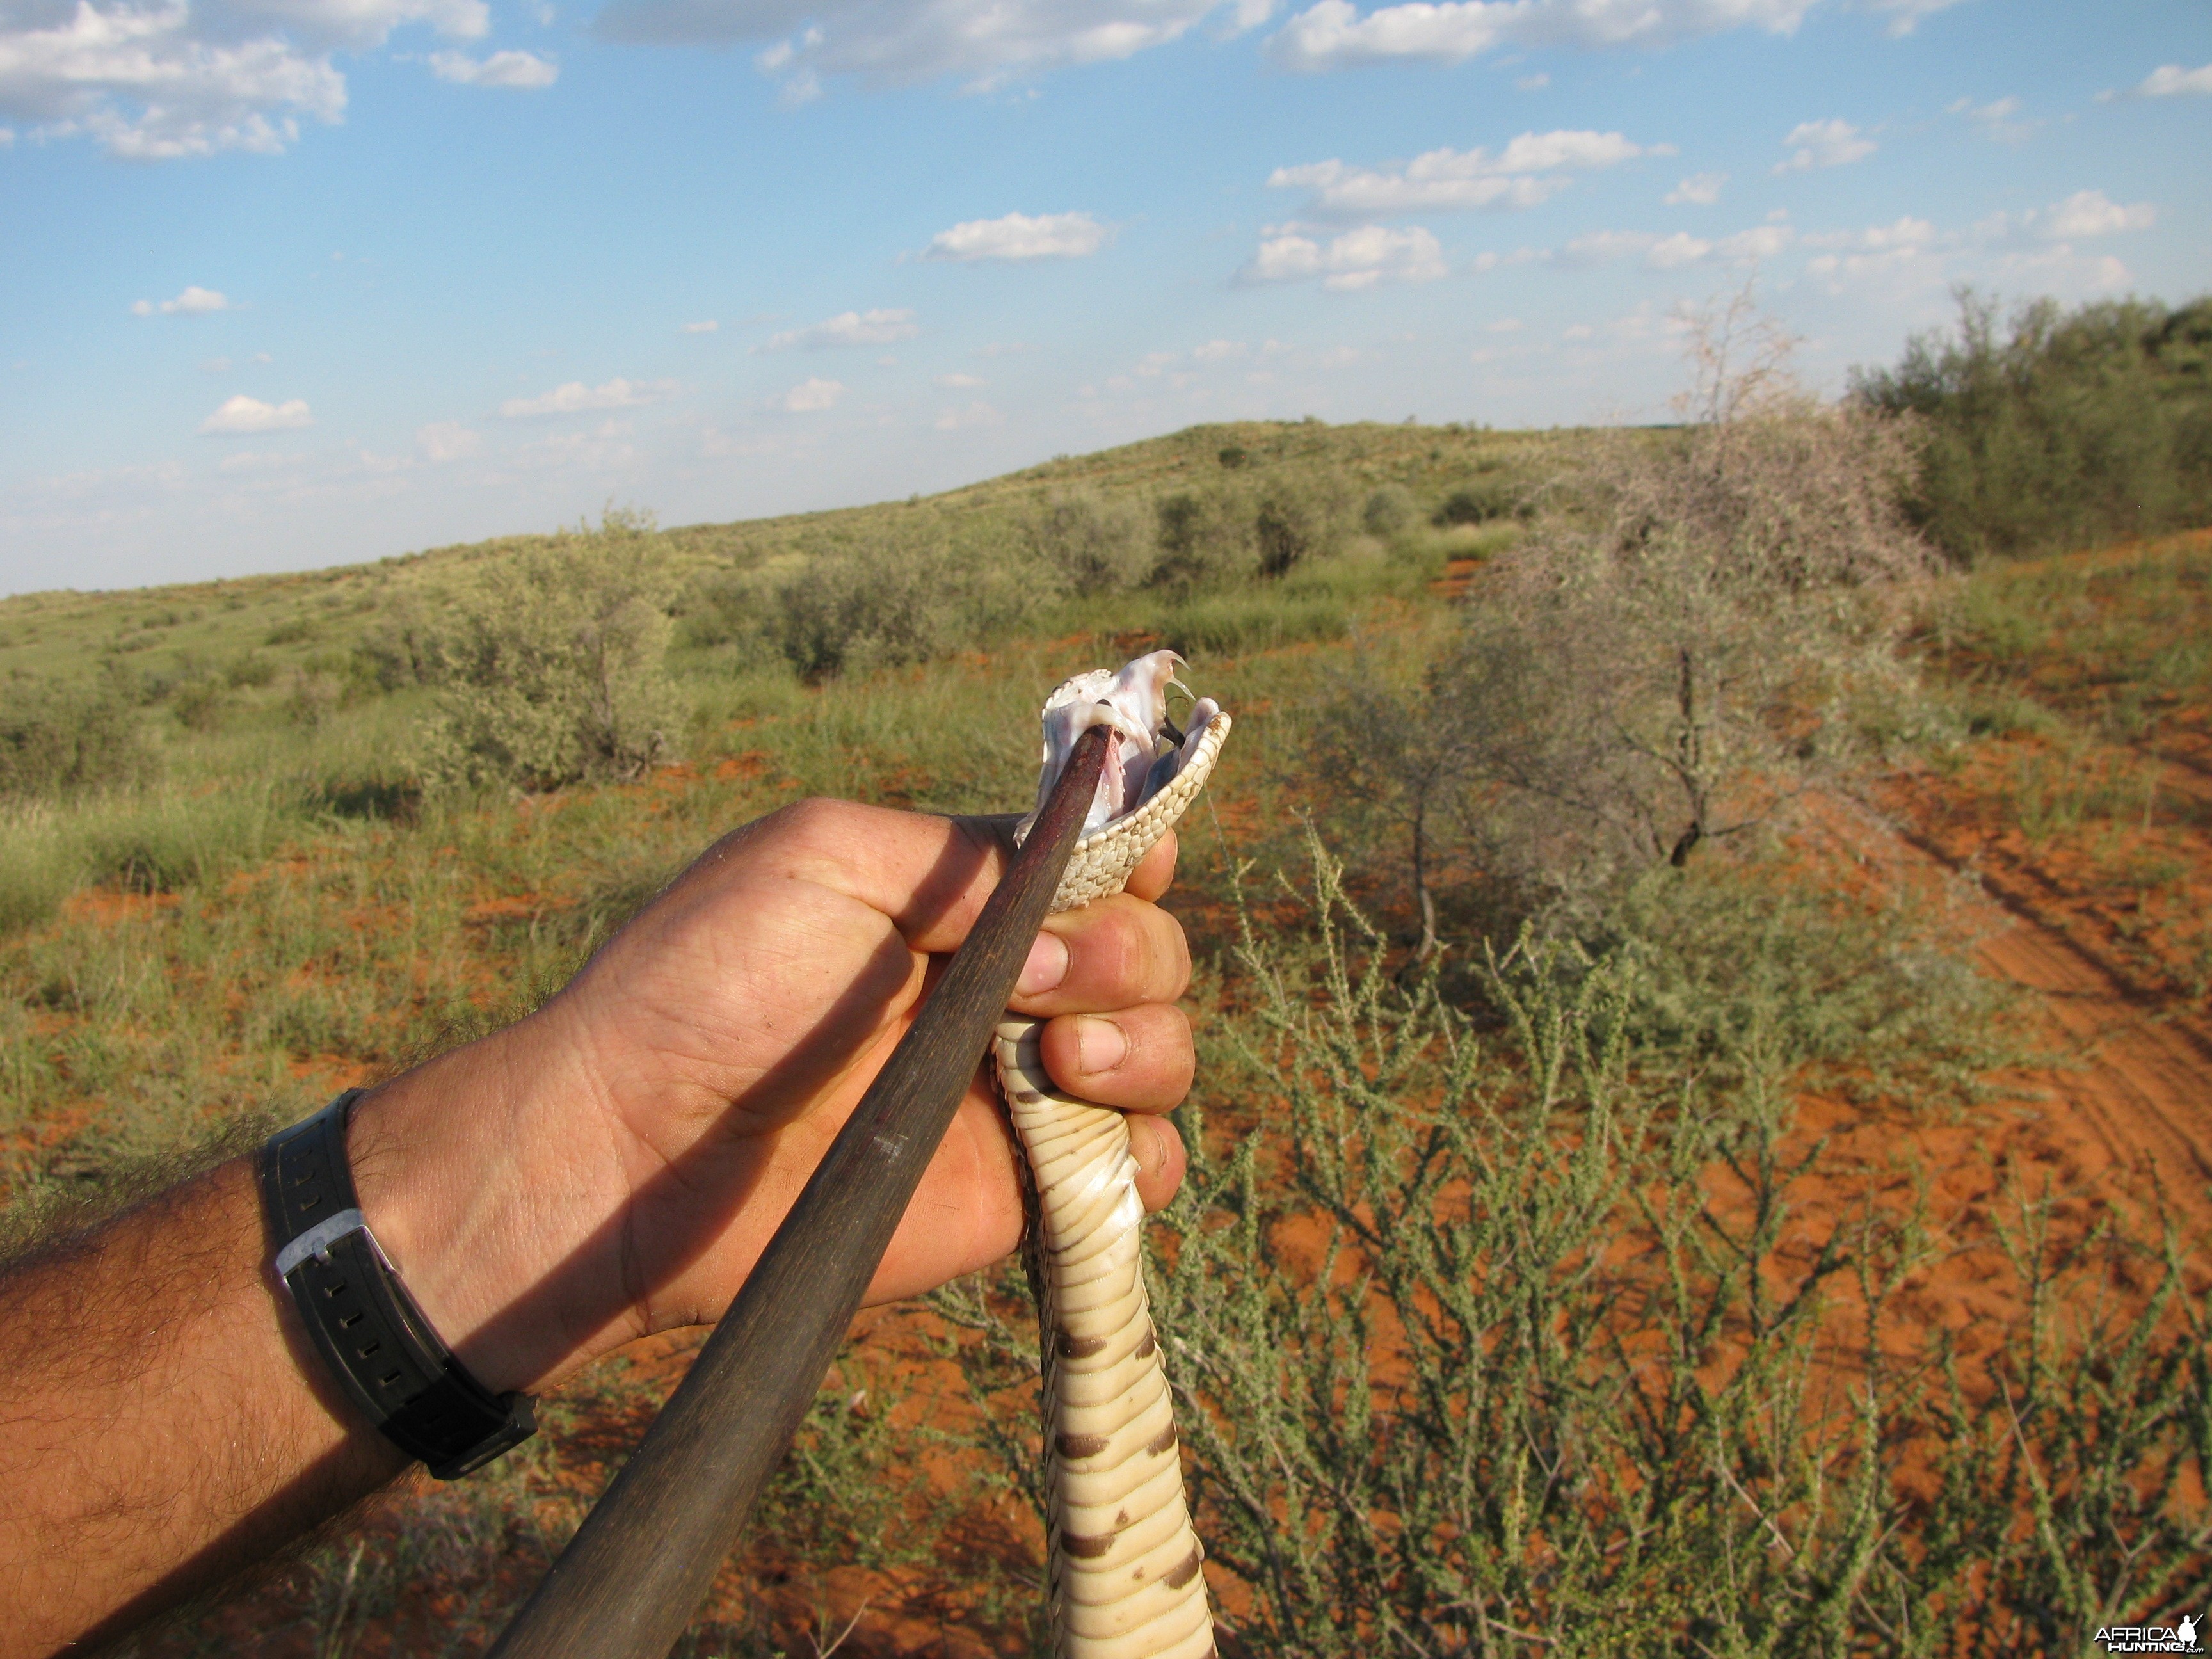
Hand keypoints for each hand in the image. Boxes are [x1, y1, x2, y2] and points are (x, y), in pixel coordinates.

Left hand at [345, 799, 1194, 1397]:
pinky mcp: (1014, 1192)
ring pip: (1158, 1053)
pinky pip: (1130, 1170)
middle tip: (1041, 983)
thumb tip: (1076, 878)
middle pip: (1145, 955)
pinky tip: (1089, 1135)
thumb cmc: (707, 984)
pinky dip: (1143, 1153)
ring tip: (1056, 1060)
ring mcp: (1012, 1093)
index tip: (1132, 868)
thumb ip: (958, 854)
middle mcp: (998, 991)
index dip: (1132, 861)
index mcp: (957, 904)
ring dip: (1144, 1044)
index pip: (1094, 869)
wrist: (636, 1151)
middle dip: (1126, 955)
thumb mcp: (823, 858)